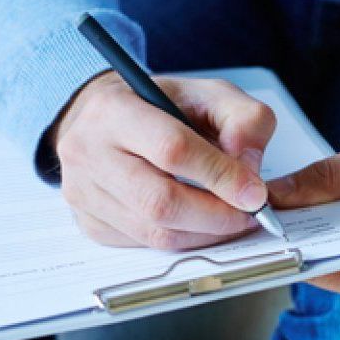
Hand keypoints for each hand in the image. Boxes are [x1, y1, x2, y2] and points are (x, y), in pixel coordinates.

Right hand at [52, 73, 275, 250]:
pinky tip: (201, 224)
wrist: (103, 120)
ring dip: (206, 234)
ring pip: (156, 233)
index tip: (255, 193)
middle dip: (217, 216)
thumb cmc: (158, 106)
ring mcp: (84, 192)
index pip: (172, 150)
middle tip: (249, 215)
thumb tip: (250, 167)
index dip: (221, 176)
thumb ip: (243, 119)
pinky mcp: (91, 223)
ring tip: (232, 220)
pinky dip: (185, 240)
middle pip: (162, 203)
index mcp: (114, 109)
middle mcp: (88, 152)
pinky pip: (147, 246)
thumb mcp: (208, 94)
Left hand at [269, 133, 339, 310]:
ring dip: (313, 243)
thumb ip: (333, 174)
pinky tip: (332, 222)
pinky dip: (333, 250)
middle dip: (294, 236)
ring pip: (328, 273)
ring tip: (303, 206)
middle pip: (316, 268)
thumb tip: (278, 193)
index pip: (315, 257)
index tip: (256, 208)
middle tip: (272, 201)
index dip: (281, 234)